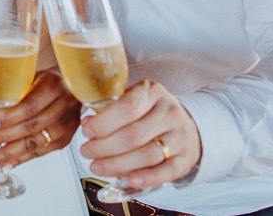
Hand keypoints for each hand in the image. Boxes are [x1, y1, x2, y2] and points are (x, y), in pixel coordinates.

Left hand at [0, 71, 81, 170]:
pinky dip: (21, 159)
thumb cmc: (47, 81)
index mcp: (53, 87)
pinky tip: (7, 164)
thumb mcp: (31, 78)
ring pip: (36, 143)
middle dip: (4, 137)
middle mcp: (63, 107)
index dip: (8, 117)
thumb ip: (11, 94)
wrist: (73, 88)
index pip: (29, 106)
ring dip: (10, 154)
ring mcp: (66, 125)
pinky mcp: (65, 139)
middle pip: (31, 127)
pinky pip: (40, 152)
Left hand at [80, 79, 201, 189]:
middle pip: (134, 135)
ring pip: (147, 155)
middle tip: (86, 151)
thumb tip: (88, 124)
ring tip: (97, 166)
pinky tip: (128, 180)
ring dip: (118, 164)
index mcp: (153, 92)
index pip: (127, 108)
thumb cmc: (149, 113)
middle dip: (104, 146)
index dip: (103, 122)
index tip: (86, 131)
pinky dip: (146, 178)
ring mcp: (180, 136)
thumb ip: (112, 109)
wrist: (185, 127)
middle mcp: (170, 112)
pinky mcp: (186, 159)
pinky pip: (166, 172)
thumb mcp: (134, 99)